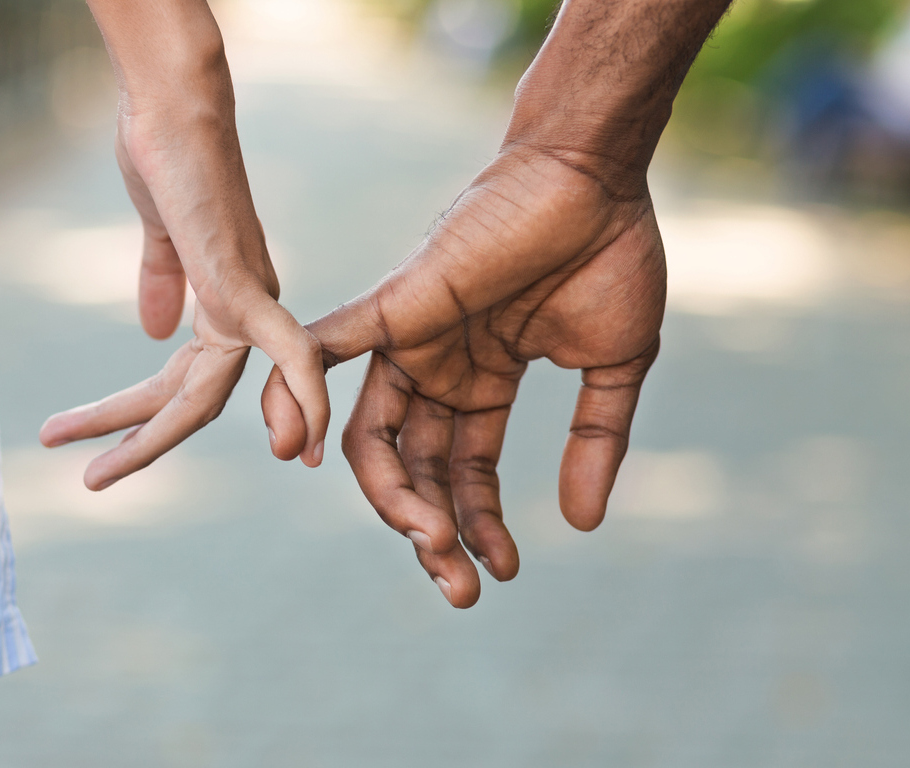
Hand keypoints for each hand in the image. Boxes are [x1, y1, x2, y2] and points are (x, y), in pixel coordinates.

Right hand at [39, 4, 327, 486]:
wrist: (168, 111)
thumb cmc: (164, 157)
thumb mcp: (160, 234)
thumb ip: (163, 280)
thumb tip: (154, 332)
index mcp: (227, 303)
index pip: (188, 380)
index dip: (158, 421)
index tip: (118, 451)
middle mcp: (247, 311)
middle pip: (192, 399)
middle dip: (137, 442)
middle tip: (89, 481)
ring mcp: (249, 301)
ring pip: (207, 396)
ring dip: (151, 441)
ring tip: (91, 478)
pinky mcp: (245, 287)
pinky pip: (290, 355)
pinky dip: (303, 398)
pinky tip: (301, 445)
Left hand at [263, 147, 665, 606]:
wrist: (597, 177)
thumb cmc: (611, 255)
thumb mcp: (613, 368)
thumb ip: (596, 442)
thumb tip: (583, 523)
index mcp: (484, 384)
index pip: (463, 473)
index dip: (477, 527)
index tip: (502, 571)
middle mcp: (437, 370)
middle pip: (413, 470)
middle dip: (431, 532)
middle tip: (459, 586)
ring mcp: (409, 341)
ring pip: (367, 437)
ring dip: (389, 497)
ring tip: (426, 541)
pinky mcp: (392, 304)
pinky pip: (325, 352)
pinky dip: (298, 394)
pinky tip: (296, 452)